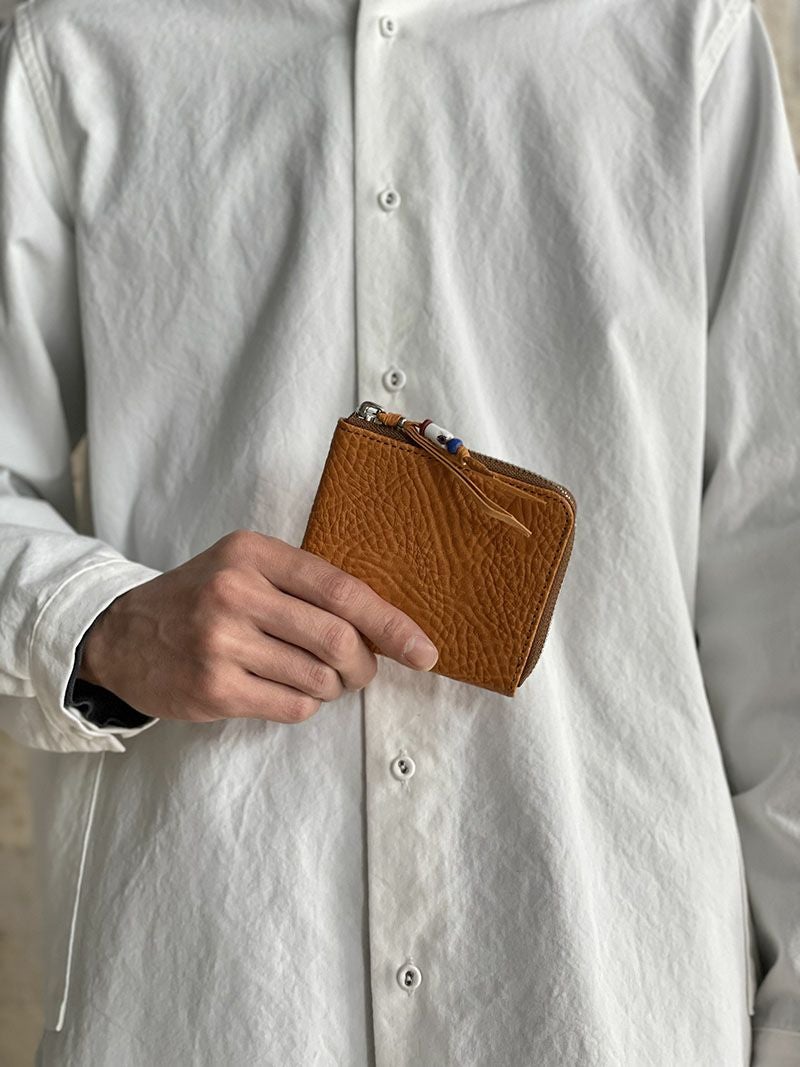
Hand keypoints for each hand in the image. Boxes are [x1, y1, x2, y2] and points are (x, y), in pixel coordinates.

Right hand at [77, 529, 438, 724]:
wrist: (121, 637)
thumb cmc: (200, 600)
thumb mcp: (245, 568)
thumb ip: (305, 586)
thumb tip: (383, 628)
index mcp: (253, 554)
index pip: (342, 589)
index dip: (391, 624)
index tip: (424, 651)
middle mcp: (236, 592)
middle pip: (338, 640)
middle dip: (365, 666)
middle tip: (361, 672)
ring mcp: (221, 642)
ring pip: (320, 679)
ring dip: (332, 687)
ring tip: (312, 678)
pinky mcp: (213, 689)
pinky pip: (293, 706)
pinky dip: (304, 704)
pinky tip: (282, 689)